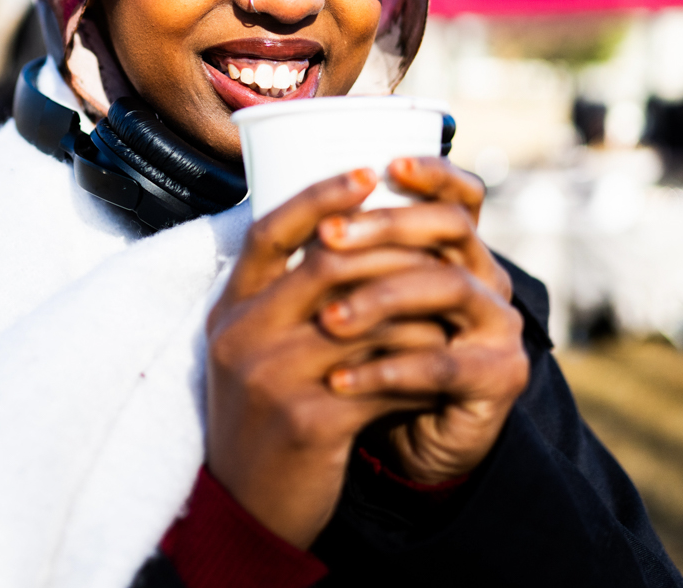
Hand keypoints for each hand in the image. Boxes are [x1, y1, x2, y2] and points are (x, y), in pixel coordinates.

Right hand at [205, 169, 456, 547]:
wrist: (249, 508)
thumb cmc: (264, 416)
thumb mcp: (253, 350)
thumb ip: (284, 301)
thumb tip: (351, 238)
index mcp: (228, 310)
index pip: (268, 232)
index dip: (318, 196)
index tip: (366, 172)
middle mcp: (241, 336)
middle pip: (326, 262)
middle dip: (392, 245)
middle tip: (439, 237)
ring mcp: (270, 378)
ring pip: (365, 317)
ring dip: (419, 306)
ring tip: (454, 298)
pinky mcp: (306, 421)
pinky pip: (381, 375)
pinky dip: (419, 362)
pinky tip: (444, 358)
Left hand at [314, 157, 527, 484]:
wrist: (408, 443)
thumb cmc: (374, 359)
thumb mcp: (357, 302)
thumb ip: (344, 258)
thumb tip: (298, 210)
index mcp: (456, 251)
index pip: (459, 195)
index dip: (432, 173)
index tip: (383, 165)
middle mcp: (487, 277)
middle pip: (450, 228)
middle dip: (386, 225)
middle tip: (327, 237)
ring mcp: (499, 325)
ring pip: (448, 287)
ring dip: (380, 298)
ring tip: (324, 320)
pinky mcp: (500, 376)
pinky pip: (442, 365)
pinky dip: (386, 370)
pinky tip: (339, 379)